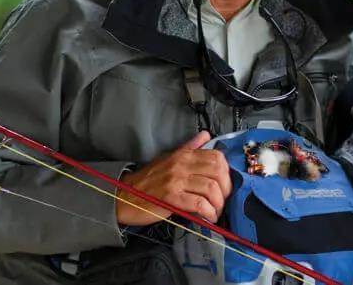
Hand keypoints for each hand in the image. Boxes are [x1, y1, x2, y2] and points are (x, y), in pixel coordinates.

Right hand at [115, 131, 231, 224]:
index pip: (217, 157)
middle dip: (226, 189)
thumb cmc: (148, 180)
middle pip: (218, 172)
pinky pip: (199, 203)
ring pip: (211, 188)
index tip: (224, 185)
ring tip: (216, 211)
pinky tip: (208, 217)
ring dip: (218, 204)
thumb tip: (206, 135)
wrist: (125, 196)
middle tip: (222, 200)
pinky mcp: (171, 197)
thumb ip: (190, 148)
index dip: (226, 172)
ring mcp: (176, 180)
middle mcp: (181, 165)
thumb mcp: (169, 158)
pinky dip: (208, 212)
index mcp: (183, 155)